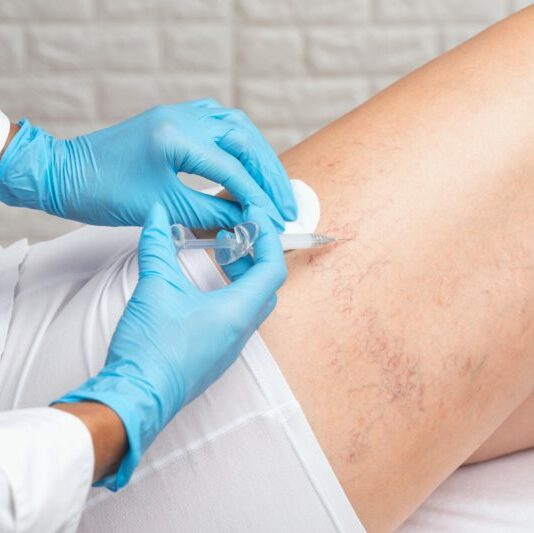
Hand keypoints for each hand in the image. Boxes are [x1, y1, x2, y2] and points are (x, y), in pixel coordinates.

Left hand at [0, 99, 296, 229]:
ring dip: (262, 157)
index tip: (277, 219)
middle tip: (288, 205)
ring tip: (277, 187)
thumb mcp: (164, 207)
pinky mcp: (177, 117)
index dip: (260, 197)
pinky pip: (221, 124)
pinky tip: (252, 162)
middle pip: (245, 141)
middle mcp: (183, 116)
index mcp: (176, 136)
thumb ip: (212, 211)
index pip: (234, 167)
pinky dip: (242, 145)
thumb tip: (247, 219)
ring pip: (238, 127)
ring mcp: (181, 112)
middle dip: (271, 175)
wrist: (68, 173)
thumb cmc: (105, 192)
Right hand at [54, 203, 286, 488]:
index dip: (268, 238)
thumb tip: (157, 215)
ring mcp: (230, 346)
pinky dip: (231, 294)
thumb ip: (158, 246)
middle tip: (238, 234)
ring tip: (222, 254)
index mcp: (238, 312)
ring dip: (244, 275)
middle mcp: (242, 331)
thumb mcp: (155, 288)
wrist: (136, 398)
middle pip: (266, 285)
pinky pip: (237, 318)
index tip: (255, 217)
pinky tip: (206, 286)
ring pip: (252, 303)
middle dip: (256, 255)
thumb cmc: (151, 349)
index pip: (272, 268)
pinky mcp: (216, 354)